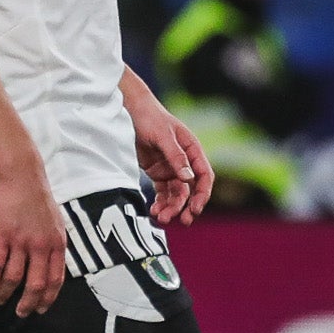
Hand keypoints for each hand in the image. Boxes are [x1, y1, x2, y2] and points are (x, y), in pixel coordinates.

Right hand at [0, 166, 66, 316]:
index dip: (48, 298)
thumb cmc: (38, 199)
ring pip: (14, 277)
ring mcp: (21, 241)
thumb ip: (54, 245)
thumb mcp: (56, 223)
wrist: (22, 177)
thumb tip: (52, 266)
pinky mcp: (2, 236)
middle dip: (27, 303)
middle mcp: (41, 246)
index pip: (56, 279)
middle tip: (21, 313)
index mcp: (57, 244)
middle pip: (35, 284)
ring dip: (5, 293)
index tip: (41, 309)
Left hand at [127, 83, 214, 225]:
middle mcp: (184, 161)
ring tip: (160, 218)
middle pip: (191, 190)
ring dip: (171, 208)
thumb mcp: (162, 135)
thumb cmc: (149, 118)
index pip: (204, 175)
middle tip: (183, 221)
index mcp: (192, 149)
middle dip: (187, 206)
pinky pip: (162, 192)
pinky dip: (160, 203)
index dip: (203, 194)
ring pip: (176, 194)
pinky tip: (153, 211)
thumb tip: (188, 178)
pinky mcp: (157, 173)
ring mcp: (171, 168)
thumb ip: (176, 156)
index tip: (196, 209)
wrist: (129, 110)